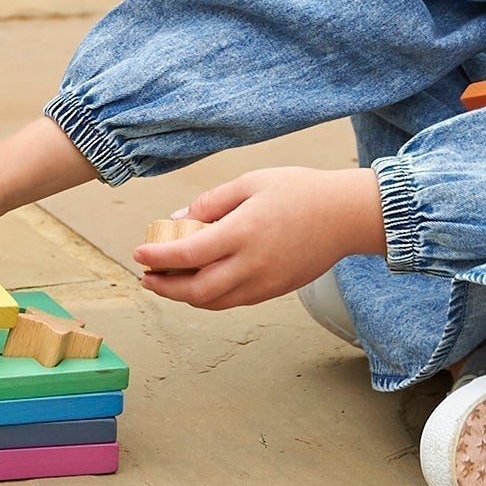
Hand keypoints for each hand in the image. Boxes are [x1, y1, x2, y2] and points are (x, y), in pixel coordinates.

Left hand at [131, 166, 385, 310]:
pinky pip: (234, 301)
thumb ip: (211, 203)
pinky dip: (210, 298)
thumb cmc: (300, 191)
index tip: (138, 253)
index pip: (187, 255)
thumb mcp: (251, 183)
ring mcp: (265, 283)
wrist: (347, 215)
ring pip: (214, 302)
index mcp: (242, 233)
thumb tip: (177, 220)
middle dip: (165, 288)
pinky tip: (201, 283)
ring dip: (185, 297)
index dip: (158, 257)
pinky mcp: (276, 291)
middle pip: (196, 291)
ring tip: (168, 283)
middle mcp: (251, 265)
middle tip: (147, 277)